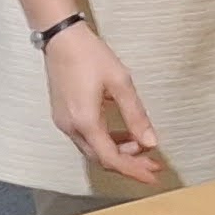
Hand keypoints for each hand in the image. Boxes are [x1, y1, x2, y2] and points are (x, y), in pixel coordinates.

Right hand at [42, 22, 165, 184]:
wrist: (61, 38)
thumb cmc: (89, 55)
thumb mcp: (120, 83)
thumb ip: (136, 115)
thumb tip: (151, 141)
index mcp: (85, 122)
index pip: (111, 159)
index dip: (133, 171)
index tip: (152, 177)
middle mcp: (71, 128)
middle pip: (102, 158)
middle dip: (129, 163)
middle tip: (153, 163)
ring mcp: (65, 122)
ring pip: (94, 149)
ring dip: (119, 151)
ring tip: (142, 146)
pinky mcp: (64, 116)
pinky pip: (87, 138)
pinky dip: (107, 141)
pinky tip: (122, 133)